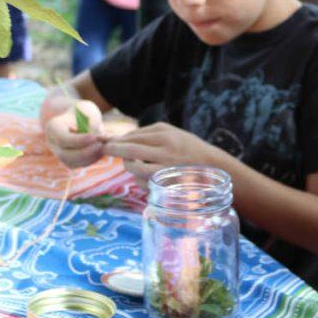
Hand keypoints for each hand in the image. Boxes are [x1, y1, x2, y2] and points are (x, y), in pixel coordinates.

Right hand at [43, 99, 106, 168]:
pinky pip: (78, 165)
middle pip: (64, 155)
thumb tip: (101, 139)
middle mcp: (52, 142)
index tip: (95, 137)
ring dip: (90, 156)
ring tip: (103, 145)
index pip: (62, 139)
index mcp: (53, 127)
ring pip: (72, 162)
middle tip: (101, 145)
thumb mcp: (88, 112)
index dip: (79, 141)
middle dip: (85, 152)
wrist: (79, 118)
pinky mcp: (67, 160)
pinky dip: (91, 159)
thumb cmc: (84, 112)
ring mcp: (58, 153)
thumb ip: (92, 124)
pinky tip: (101, 150)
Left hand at [102, 122, 218, 189]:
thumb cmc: (188, 147)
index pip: (134, 136)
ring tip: (128, 162)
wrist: (213, 167)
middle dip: (113, 150)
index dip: (117, 139)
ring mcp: (166, 169)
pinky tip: (143, 174)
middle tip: (105, 150)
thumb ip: (147, 133)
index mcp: (166, 136)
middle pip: (130, 149)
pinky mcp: (166, 184)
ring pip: (134, 167)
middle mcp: (165, 151)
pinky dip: (138, 178)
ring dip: (127, 165)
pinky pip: (143, 182)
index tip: (106, 141)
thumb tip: (119, 138)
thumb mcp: (171, 132)